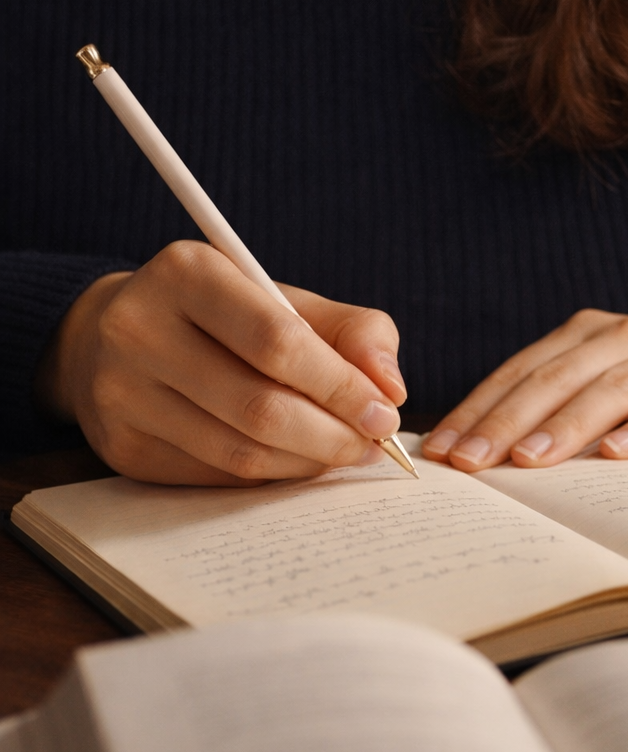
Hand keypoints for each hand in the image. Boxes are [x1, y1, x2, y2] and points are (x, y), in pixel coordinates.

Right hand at [34, 241, 405, 484]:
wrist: (113, 336)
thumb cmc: (221, 316)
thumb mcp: (284, 299)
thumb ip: (351, 331)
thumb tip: (391, 388)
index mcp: (186, 274)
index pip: (277, 342)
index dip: (341, 386)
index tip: (385, 412)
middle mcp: (140, 331)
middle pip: (259, 407)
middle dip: (332, 435)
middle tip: (371, 444)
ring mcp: (123, 394)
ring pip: (240, 453)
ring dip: (306, 462)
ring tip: (342, 452)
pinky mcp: (124, 448)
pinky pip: (218, 477)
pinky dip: (270, 475)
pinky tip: (294, 460)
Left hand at [422, 310, 627, 470]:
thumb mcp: (614, 390)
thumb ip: (559, 410)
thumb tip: (482, 459)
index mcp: (589, 334)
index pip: (521, 372)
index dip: (478, 409)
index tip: (441, 451)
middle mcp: (627, 336)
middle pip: (555, 379)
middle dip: (505, 421)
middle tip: (469, 464)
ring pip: (610, 390)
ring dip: (565, 426)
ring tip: (528, 461)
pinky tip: (618, 454)